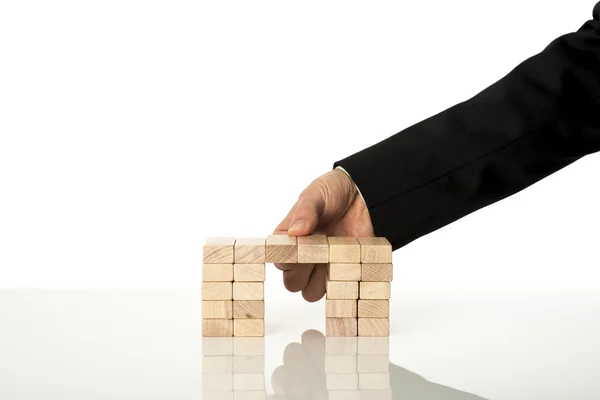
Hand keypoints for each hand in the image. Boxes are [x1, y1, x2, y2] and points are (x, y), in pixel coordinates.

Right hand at [274, 169, 373, 301]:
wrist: (363, 194)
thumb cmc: (333, 191)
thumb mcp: (316, 195)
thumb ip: (305, 211)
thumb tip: (295, 231)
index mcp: (289, 237)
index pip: (278, 259)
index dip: (287, 258)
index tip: (302, 246)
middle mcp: (303, 255)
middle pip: (292, 282)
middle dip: (303, 273)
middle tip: (319, 253)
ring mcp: (322, 265)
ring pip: (311, 292)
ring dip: (321, 282)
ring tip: (335, 258)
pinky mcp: (342, 270)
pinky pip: (336, 290)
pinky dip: (340, 284)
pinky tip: (347, 264)